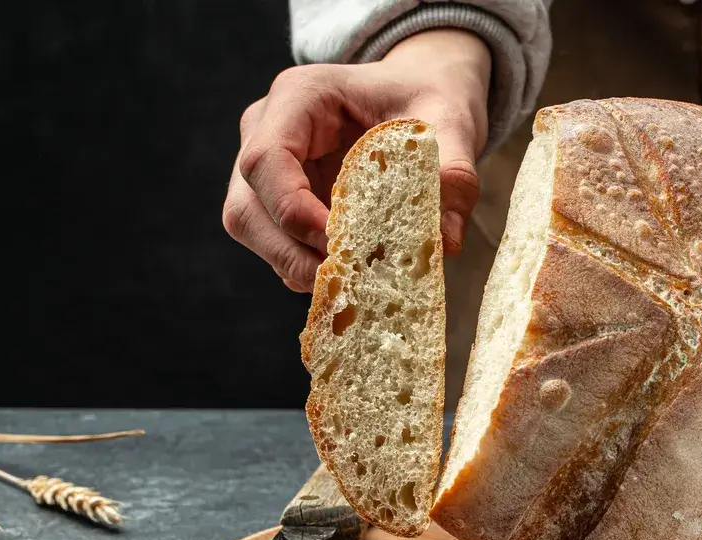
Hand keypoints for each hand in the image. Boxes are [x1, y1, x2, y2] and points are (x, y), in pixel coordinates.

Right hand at [223, 30, 490, 291]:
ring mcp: (268, 168)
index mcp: (300, 97)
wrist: (422, 96)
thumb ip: (453, 173)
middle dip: (290, 252)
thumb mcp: (452, 122)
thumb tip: (444, 242)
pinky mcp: (279, 200)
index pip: (266, 160)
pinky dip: (306, 266)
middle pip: (247, 205)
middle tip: (343, 280)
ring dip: (295, 265)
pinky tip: (349, 274)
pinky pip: (276, 243)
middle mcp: (268, 129)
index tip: (337, 245)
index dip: (293, 211)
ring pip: (252, 229)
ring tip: (350, 282)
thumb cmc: (429, 98)